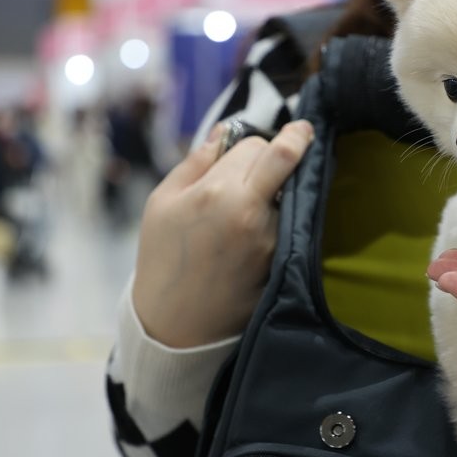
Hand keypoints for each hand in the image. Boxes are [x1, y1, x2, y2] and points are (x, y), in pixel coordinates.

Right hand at [132, 120, 313, 347]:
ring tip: (250, 206)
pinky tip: (255, 229)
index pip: (259, 144)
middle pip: (288, 159)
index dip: (252, 142)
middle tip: (294, 139)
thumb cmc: (162, 258)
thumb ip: (196, 161)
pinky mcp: (283, 258)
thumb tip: (224, 132)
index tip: (254, 144)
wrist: (176, 324)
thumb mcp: (162, 202)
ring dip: (278, 189)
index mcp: (219, 192)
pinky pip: (289, 221)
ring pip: (290, 191)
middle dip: (287, 148)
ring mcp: (273, 237)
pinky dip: (279, 215)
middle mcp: (254, 211)